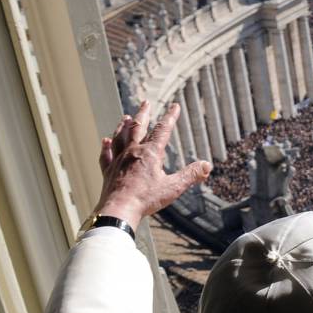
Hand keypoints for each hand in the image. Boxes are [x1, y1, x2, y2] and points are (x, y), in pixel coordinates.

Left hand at [94, 101, 211, 228]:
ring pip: (120, 137)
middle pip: (137, 127)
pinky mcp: (108, 171)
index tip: (175, 106)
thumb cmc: (146, 199)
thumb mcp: (174, 187)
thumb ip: (191, 175)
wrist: (119, 209)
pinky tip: (105, 141)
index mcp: (150, 153)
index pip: (163, 130)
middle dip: (144, 113)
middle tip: (146, 102)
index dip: (171, 117)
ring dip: (124, 126)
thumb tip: (207, 165)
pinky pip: (106, 155)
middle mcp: (132, 152)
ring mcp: (118, 160)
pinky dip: (106, 146)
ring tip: (126, 117)